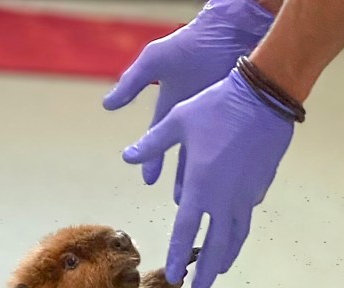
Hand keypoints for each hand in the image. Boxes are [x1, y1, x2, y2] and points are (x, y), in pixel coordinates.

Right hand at [103, 0, 273, 184]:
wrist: (232, 29)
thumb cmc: (193, 42)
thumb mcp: (155, 61)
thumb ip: (131, 83)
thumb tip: (107, 105)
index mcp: (172, 108)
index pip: (158, 142)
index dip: (152, 161)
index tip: (149, 181)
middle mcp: (193, 117)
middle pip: (185, 156)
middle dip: (182, 178)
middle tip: (181, 201)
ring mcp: (216, 119)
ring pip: (209, 157)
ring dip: (206, 179)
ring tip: (206, 199)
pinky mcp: (237, 118)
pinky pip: (233, 147)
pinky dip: (233, 165)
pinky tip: (234, 181)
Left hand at [121, 68, 293, 287]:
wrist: (264, 95)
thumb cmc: (217, 106)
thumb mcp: (177, 121)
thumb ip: (151, 144)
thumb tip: (127, 156)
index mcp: (200, 187)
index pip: (185, 230)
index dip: (177, 255)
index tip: (173, 275)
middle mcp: (223, 199)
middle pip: (215, 245)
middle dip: (206, 270)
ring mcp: (245, 195)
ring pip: (236, 236)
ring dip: (225, 257)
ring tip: (218, 272)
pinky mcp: (260, 186)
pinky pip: (247, 215)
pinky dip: (238, 230)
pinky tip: (234, 235)